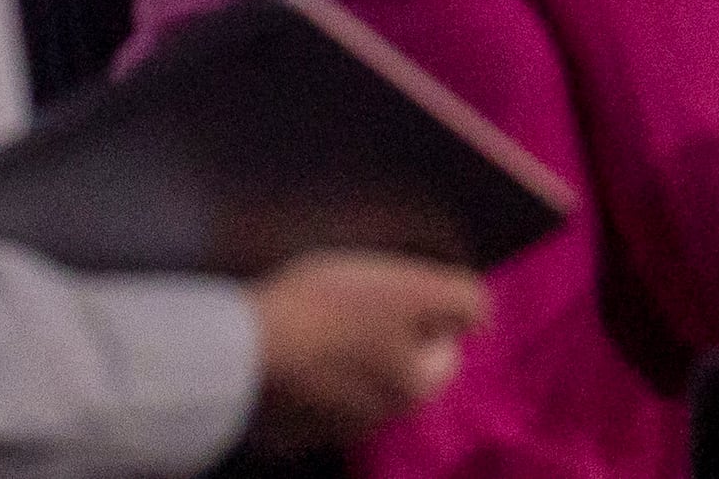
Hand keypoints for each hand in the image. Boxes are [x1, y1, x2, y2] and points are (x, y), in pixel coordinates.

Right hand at [244, 251, 485, 448]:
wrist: (237, 352)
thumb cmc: (333, 311)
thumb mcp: (413, 288)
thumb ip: (462, 301)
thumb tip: (480, 320)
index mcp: (414, 391)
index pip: (445, 350)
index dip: (428, 314)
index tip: (394, 294)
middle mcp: (377, 423)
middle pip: (399, 368)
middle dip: (386, 337)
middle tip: (354, 303)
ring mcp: (326, 431)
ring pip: (353, 382)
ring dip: (345, 356)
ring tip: (317, 320)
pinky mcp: (282, 430)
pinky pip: (309, 395)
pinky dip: (306, 375)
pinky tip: (288, 348)